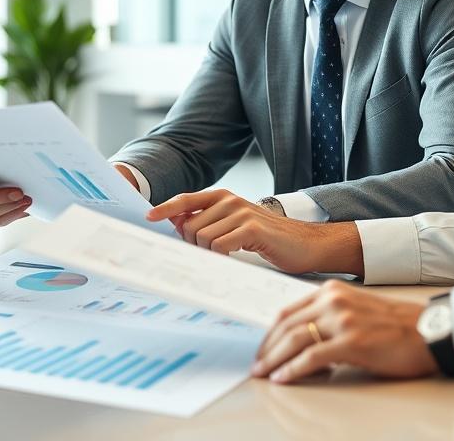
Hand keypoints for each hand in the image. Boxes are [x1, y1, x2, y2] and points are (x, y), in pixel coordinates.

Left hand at [145, 190, 363, 275]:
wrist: (305, 243)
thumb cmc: (268, 238)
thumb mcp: (235, 225)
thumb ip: (208, 221)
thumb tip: (176, 223)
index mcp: (223, 196)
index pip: (185, 200)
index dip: (165, 209)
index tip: (148, 217)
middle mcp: (229, 199)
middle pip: (189, 227)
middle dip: (194, 245)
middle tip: (216, 253)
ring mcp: (240, 212)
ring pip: (202, 238)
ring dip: (210, 253)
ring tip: (230, 254)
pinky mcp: (251, 227)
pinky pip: (220, 246)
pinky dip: (222, 256)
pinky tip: (237, 256)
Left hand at [252, 280, 437, 382]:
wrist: (429, 331)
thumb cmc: (396, 326)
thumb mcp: (356, 310)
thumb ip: (329, 318)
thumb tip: (302, 343)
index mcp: (332, 292)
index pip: (289, 311)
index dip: (270, 333)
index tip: (262, 348)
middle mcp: (333, 301)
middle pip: (287, 326)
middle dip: (267, 348)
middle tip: (257, 365)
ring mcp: (342, 320)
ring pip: (294, 340)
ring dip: (274, 360)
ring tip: (264, 374)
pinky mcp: (351, 342)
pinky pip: (312, 358)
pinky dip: (293, 370)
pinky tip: (283, 378)